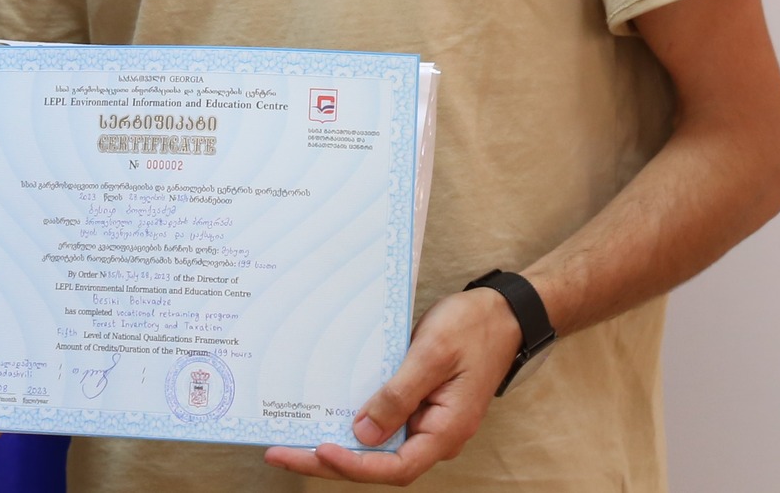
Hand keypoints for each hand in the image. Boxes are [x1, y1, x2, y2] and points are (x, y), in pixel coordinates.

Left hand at [261, 287, 519, 483]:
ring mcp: (424, 420)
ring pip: (376, 445)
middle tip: (280, 453)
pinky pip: (380, 421)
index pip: (396, 467)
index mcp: (445, 432)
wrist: (500, 312)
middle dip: (328, 461)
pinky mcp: (416, 404)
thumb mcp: (432, 354)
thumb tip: (362, 434)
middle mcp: (433, 435)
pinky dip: (351, 422)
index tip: (319, 450)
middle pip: (378, 462)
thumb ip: (399, 395)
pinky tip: (322, 412)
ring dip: (336, 444)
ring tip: (289, 439)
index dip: (355, 465)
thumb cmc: (472, 329)